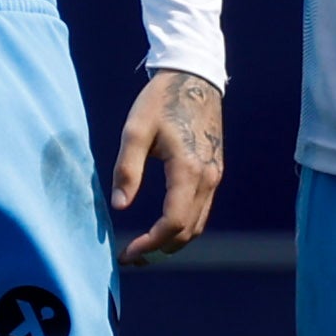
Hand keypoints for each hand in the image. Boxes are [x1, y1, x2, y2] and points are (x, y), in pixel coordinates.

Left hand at [110, 68, 222, 263]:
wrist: (194, 78)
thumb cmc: (160, 102)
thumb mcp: (135, 130)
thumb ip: (127, 169)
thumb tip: (120, 206)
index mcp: (188, 170)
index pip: (173, 223)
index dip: (150, 243)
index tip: (127, 252)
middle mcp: (208, 178)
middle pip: (188, 231)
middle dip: (159, 250)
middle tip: (130, 256)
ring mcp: (214, 176)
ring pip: (197, 223)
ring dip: (172, 242)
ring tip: (142, 247)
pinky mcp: (214, 171)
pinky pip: (201, 210)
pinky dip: (182, 226)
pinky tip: (160, 227)